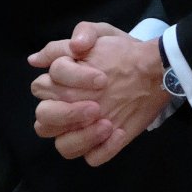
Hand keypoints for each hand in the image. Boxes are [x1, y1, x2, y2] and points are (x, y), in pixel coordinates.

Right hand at [27, 21, 167, 166]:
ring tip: (107, 124)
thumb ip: (75, 37)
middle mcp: (64, 108)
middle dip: (66, 114)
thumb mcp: (101, 34)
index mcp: (57, 83)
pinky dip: (104, 149)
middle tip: (95, 107)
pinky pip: (93, 158)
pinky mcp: (102, 144)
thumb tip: (37, 60)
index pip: (42, 87)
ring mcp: (82, 128)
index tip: (101, 78)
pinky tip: (119, 133)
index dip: (70, 83)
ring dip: (81, 137)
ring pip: (62, 146)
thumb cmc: (123, 53)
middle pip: (43, 119)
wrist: (154, 70)